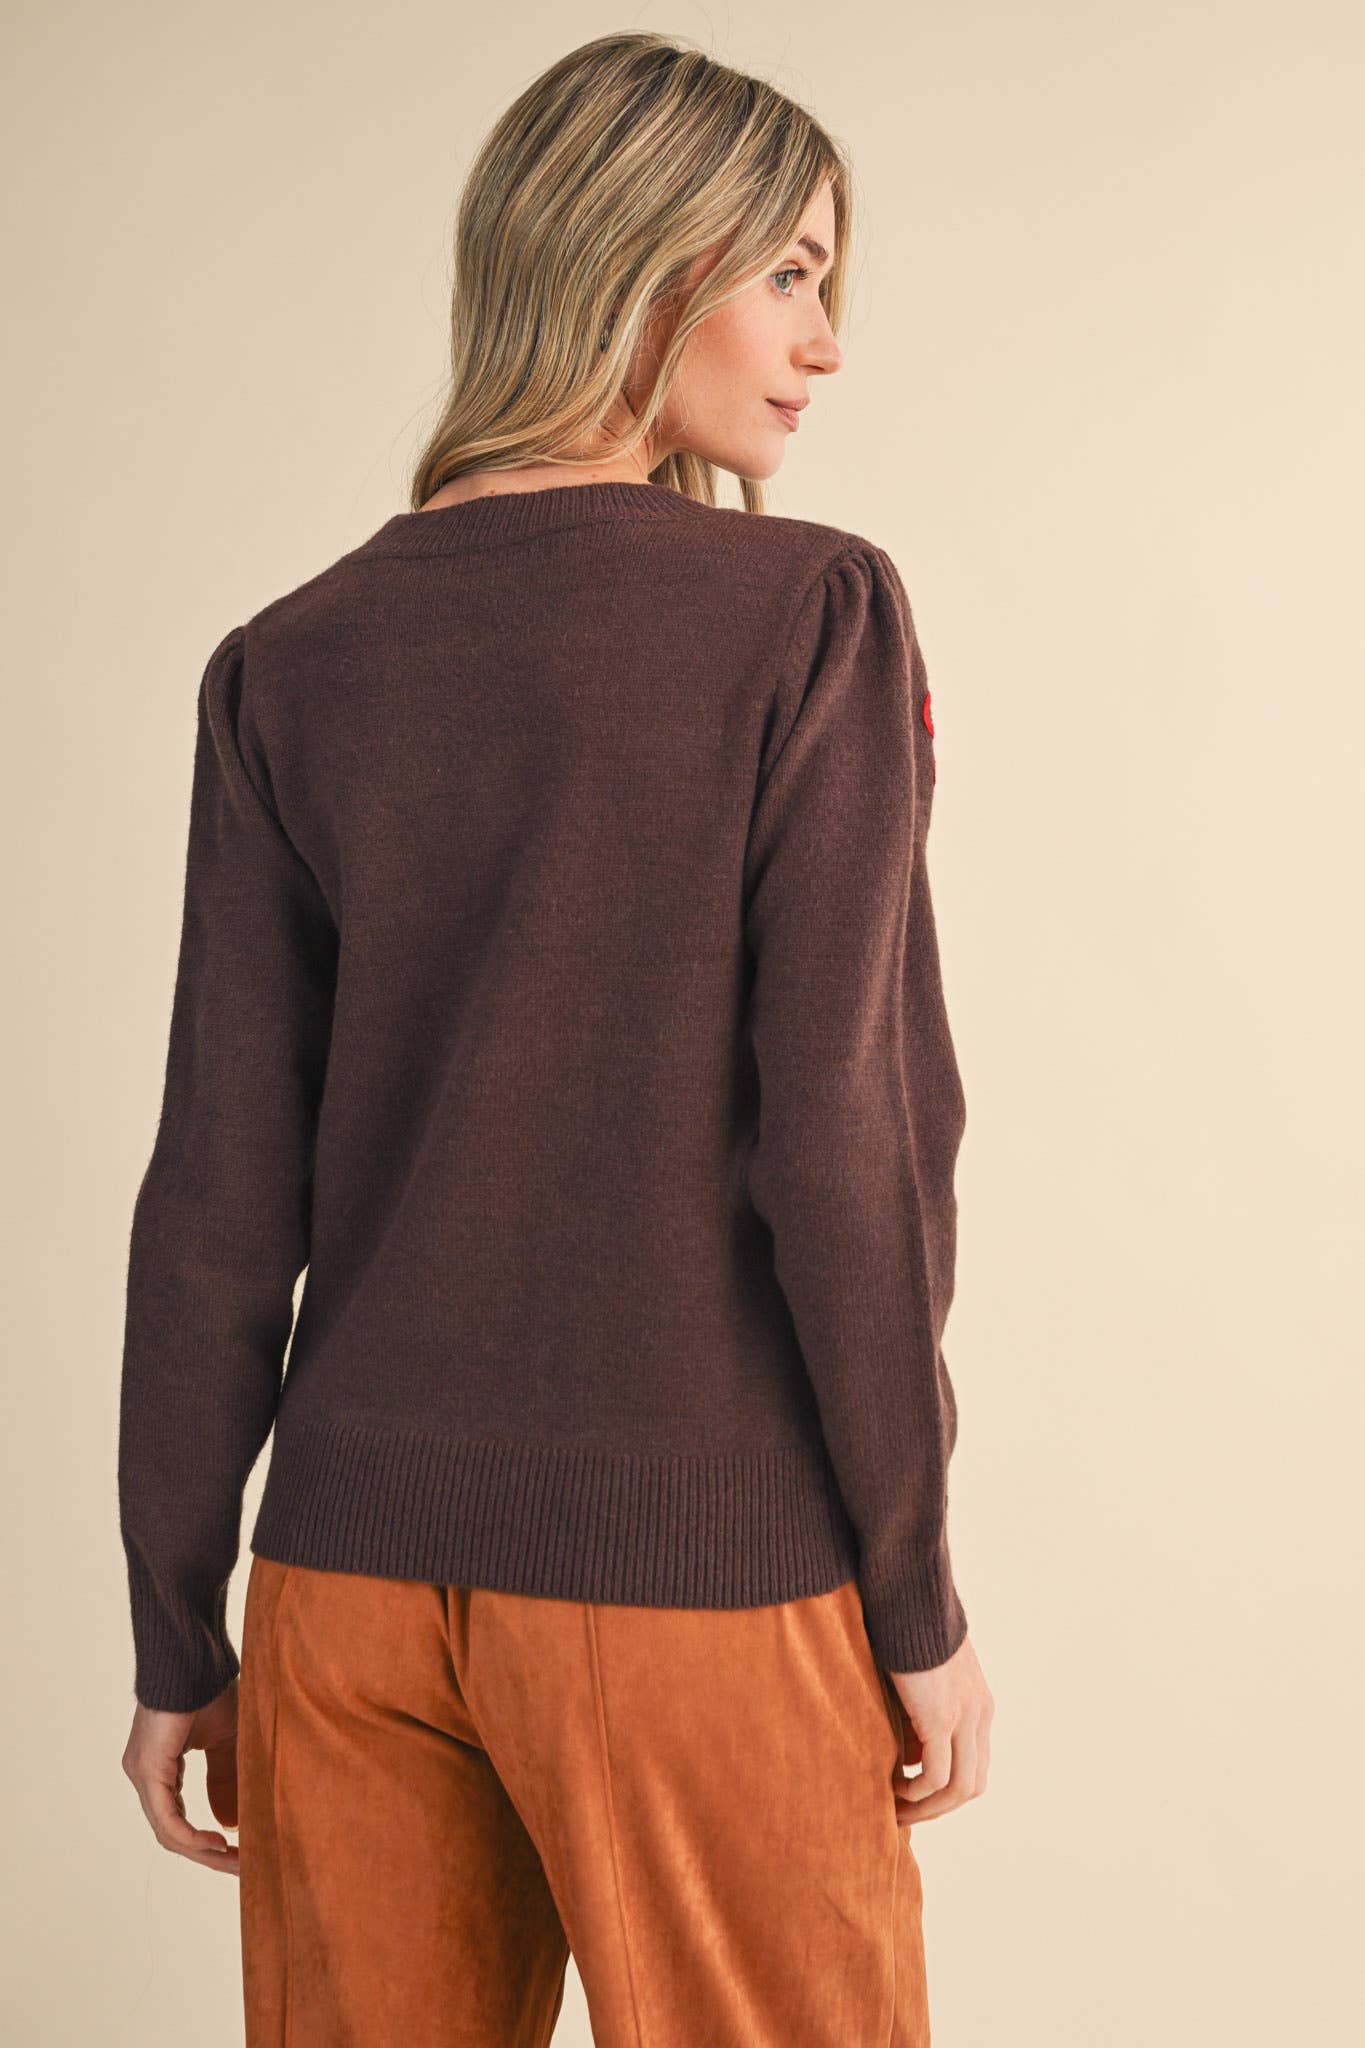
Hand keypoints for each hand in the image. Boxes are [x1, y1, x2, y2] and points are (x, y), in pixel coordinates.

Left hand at [122, 1680, 240, 1873]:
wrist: (195, 1659)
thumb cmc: (211, 1688)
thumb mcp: (227, 1741)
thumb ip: (226, 1780)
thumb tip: (232, 1825)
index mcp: (161, 1766)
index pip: (179, 1818)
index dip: (208, 1840)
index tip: (241, 1854)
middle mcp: (145, 1775)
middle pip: (173, 1832)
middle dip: (209, 1854)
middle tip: (242, 1868)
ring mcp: (142, 1774)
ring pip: (169, 1831)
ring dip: (203, 1851)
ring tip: (235, 1861)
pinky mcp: (147, 1770)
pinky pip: (166, 1818)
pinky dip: (190, 1836)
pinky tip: (216, 1844)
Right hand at [887, 1633, 992, 1827]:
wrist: (911, 1598)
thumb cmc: (908, 1627)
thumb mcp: (924, 1676)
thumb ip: (924, 1708)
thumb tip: (907, 1749)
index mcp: (978, 1704)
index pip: (975, 1764)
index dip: (947, 1787)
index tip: (915, 1794)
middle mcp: (979, 1714)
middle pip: (973, 1784)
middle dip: (940, 1807)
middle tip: (906, 1813)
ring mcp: (964, 1718)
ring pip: (959, 1788)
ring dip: (928, 1808)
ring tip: (897, 1810)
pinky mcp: (941, 1718)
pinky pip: (936, 1775)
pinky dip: (916, 1791)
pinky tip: (894, 1786)